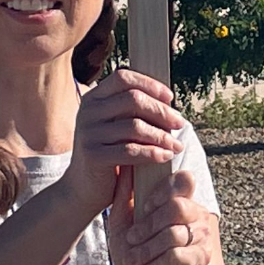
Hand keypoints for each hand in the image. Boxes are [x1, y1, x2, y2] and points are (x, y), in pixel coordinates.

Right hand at [57, 70, 186, 217]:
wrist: (84, 187)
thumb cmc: (110, 152)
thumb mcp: (117, 125)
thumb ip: (133, 110)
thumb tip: (168, 101)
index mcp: (94, 98)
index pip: (123, 78)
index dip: (150, 84)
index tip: (170, 98)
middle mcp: (88, 111)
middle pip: (133, 99)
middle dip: (162, 111)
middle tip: (180, 124)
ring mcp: (88, 133)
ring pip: (134, 126)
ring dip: (161, 135)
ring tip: (176, 145)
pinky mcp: (92, 155)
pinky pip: (130, 150)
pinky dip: (153, 153)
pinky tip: (165, 156)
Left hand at [114, 168, 215, 264]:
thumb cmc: (135, 252)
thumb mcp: (122, 223)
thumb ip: (123, 196)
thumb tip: (123, 168)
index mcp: (182, 200)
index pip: (184, 180)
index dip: (163, 190)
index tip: (144, 207)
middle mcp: (197, 215)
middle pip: (178, 207)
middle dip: (148, 225)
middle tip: (132, 239)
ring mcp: (202, 238)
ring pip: (174, 233)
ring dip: (147, 248)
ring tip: (133, 258)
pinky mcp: (201, 259)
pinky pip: (177, 255)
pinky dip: (154, 264)